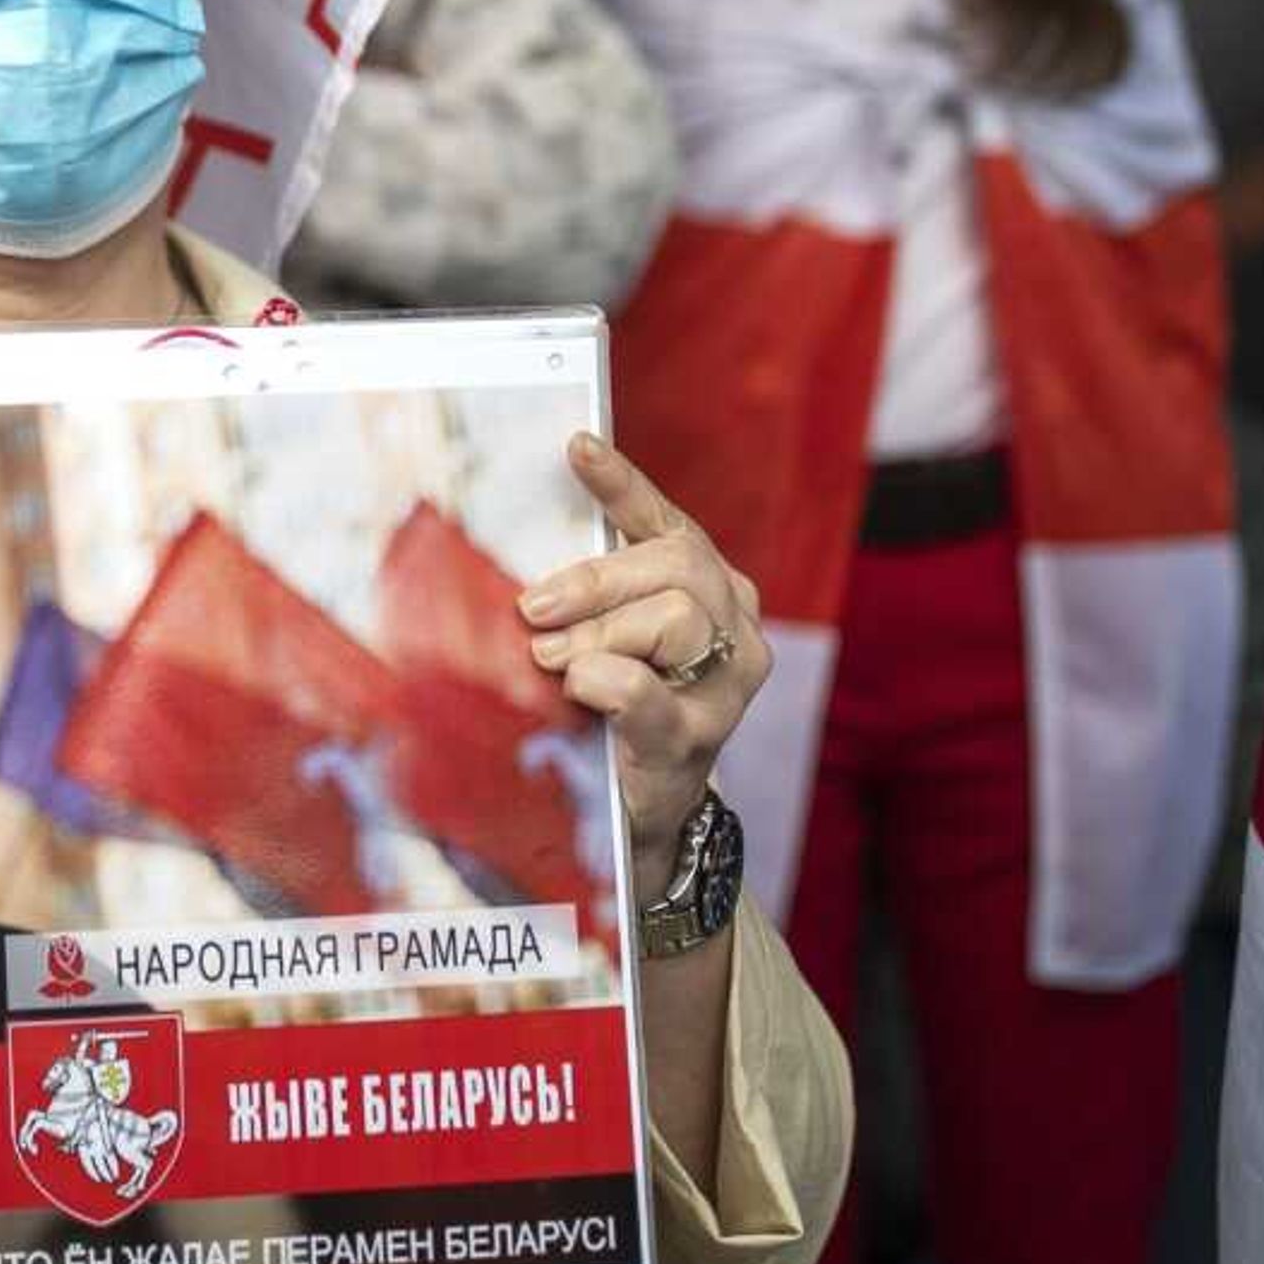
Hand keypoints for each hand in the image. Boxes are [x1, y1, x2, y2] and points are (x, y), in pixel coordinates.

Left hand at [519, 432, 768, 890]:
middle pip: (675, 564)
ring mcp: (725, 686)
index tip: (577, 446)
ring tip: (550, 658)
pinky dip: (603, 680)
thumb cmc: (615, 715)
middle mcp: (736, 629)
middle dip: (594, 580)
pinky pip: (646, 690)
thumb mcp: (608, 640)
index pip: (668, 523)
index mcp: (713, 591)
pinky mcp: (696, 738)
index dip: (622, 483)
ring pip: (672, 616)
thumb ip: (594, 594)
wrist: (638, 817)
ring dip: (597, 631)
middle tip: (532, 609)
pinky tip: (578, 687)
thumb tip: (528, 547)